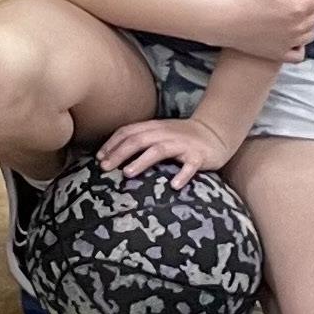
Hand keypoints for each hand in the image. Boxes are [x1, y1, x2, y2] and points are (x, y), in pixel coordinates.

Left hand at [97, 113, 238, 187]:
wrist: (214, 133)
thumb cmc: (181, 137)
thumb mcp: (159, 133)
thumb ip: (140, 139)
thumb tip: (113, 154)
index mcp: (153, 128)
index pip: (128, 132)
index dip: (112, 144)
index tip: (99, 158)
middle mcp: (165, 133)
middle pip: (138, 140)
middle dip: (119, 153)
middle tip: (105, 167)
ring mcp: (182, 144)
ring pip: (158, 150)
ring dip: (141, 161)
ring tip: (127, 174)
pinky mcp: (198, 156)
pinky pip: (190, 166)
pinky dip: (182, 174)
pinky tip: (174, 185)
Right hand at [212, 0, 313, 61]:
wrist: (222, 21)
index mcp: (297, 8)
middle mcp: (298, 28)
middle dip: (312, 7)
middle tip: (300, 0)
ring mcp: (289, 43)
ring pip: (311, 35)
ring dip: (308, 25)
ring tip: (294, 17)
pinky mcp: (279, 54)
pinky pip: (299, 54)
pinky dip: (300, 47)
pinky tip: (291, 39)